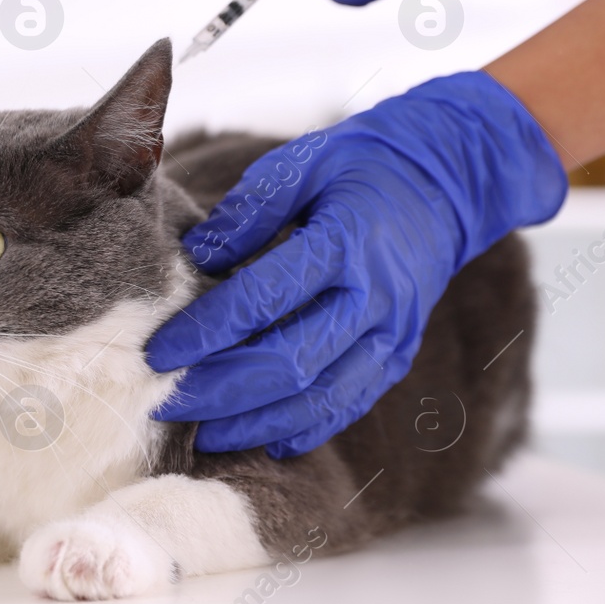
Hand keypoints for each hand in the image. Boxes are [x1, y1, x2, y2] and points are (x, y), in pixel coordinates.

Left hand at [147, 72, 566, 456]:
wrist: (446, 181)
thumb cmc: (361, 166)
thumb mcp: (303, 163)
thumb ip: (249, 210)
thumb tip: (196, 256)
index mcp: (346, 242)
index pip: (264, 297)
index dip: (207, 330)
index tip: (158, 351)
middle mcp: (375, 297)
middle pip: (292, 360)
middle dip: (224, 389)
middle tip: (168, 402)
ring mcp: (393, 333)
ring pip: (323, 396)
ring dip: (259, 423)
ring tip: (204, 435)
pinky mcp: (400, 354)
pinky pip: (352, 404)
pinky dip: (308, 428)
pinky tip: (267, 440)